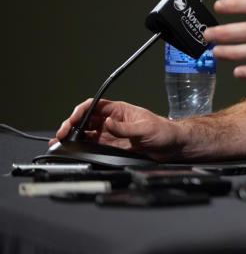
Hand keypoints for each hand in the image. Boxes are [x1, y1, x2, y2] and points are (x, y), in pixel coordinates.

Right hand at [51, 98, 183, 161]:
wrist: (172, 146)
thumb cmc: (164, 132)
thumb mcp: (144, 128)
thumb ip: (124, 128)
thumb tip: (107, 124)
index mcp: (120, 110)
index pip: (94, 106)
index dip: (80, 111)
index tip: (72, 120)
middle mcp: (112, 121)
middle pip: (86, 120)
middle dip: (71, 125)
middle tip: (62, 135)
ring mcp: (110, 134)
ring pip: (86, 133)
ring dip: (73, 137)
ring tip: (61, 143)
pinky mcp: (111, 147)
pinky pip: (92, 146)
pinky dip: (80, 147)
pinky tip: (73, 150)